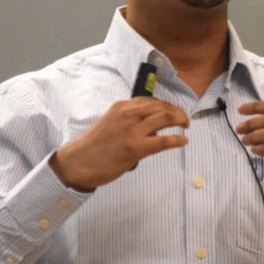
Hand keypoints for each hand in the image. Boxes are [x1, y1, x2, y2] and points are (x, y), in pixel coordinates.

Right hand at [50, 98, 188, 189]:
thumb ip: (128, 120)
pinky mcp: (136, 148)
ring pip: (166, 118)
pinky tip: (183, 141)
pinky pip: (164, 141)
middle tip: (184, 119)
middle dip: (177, 111)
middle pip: (162, 107)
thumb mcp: (110, 123)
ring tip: (186, 125)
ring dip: (180, 120)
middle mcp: (128, 114)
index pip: (151, 101)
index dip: (166, 105)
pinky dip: (177, 140)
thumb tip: (150, 125)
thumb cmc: (94, 146)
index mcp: (121, 107)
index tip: (172, 111)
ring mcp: (133, 131)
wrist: (78, 162)